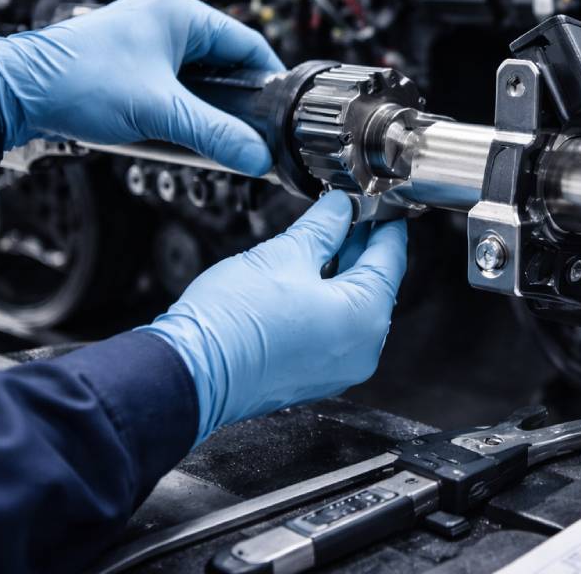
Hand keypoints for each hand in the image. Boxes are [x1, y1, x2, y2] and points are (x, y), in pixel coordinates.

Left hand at [0, 0, 283, 175]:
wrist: (17, 92)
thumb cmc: (80, 83)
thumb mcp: (161, 113)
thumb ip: (216, 136)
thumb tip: (258, 158)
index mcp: (182, 14)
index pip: (249, 44)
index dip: (270, 81)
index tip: (282, 114)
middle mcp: (167, 20)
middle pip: (226, 64)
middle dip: (238, 101)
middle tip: (250, 133)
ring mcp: (147, 41)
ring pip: (200, 78)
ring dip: (208, 109)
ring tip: (216, 137)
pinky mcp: (131, 63)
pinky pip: (175, 86)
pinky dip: (184, 110)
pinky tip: (184, 135)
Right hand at [137, 192, 407, 442]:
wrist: (190, 374)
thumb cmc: (232, 323)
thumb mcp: (285, 254)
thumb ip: (323, 227)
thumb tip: (340, 209)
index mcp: (365, 317)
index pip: (391, 259)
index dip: (386, 224)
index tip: (382, 204)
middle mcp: (361, 349)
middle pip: (374, 284)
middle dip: (362, 245)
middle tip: (351, 212)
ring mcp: (338, 368)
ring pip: (353, 307)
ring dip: (343, 271)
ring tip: (326, 237)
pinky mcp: (312, 375)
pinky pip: (334, 329)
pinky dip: (328, 299)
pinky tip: (309, 274)